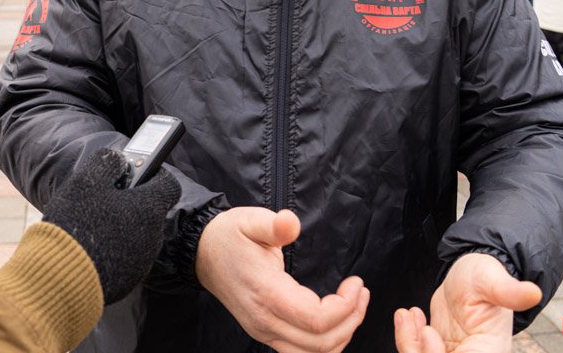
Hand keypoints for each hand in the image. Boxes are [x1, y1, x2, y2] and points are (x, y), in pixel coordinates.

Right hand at [42, 148, 179, 303]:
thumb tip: (119, 159)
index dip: (155, 175)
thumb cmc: (76, 224)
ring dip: (123, 227)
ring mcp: (142, 261)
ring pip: (138, 235)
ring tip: (93, 225)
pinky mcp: (128, 280)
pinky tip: (91, 248)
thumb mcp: (86, 181)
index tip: (139, 172)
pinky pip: (126, 257)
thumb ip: (107, 162)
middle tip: (105, 199)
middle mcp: (153, 236)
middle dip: (132, 203)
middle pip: (150, 211)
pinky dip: (115, 250)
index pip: (169, 185)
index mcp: (149, 209)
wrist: (61, 278)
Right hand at [196, 207, 369, 352]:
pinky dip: (326, 343)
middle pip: (320, 343)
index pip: (316, 320)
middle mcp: (265, 321)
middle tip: (361, 293)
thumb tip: (290, 222)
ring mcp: (264, 331)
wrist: (202, 254)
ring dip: (341, 335)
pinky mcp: (266, 333)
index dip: (346, 307)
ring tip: (354, 306)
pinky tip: (336, 320)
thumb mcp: (249, 221)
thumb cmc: (229, 236)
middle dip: (351, 320)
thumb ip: (273, 225)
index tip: (355, 282)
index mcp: (266, 293)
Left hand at [395, 253, 540, 352]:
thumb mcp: (494, 280)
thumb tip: (533, 292)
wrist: (471, 272)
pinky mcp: (439, 352)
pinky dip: (406, 339)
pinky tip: (409, 316)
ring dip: (407, 344)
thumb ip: (509, 292)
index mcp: (489, 352)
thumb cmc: (486, 274)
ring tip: (407, 315)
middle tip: (415, 324)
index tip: (429, 332)